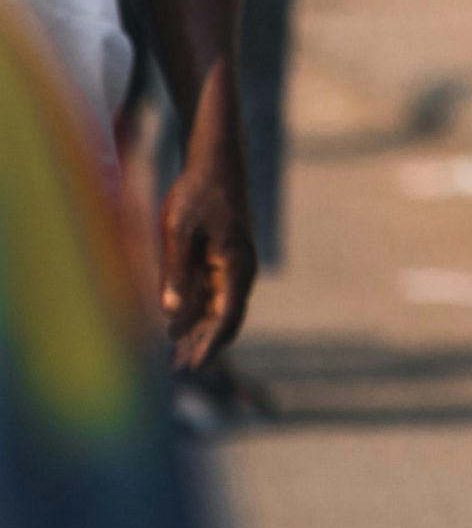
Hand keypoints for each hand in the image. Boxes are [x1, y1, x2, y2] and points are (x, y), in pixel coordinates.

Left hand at [159, 77, 256, 372]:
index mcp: (236, 265)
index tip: (187, 367)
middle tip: (176, 370)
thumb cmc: (197, 192)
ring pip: (224, 308)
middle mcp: (244, 269)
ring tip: (175, 354)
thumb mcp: (178, 232)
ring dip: (201, 331)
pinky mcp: (228, 256)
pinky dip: (202, 312)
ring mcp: (238, 263)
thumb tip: (172, 316)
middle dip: (203, 346)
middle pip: (228, 318)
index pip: (227, 317)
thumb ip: (175, 274)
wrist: (216, 158)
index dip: (206, 345)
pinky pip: (219, 293)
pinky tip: (182, 322)